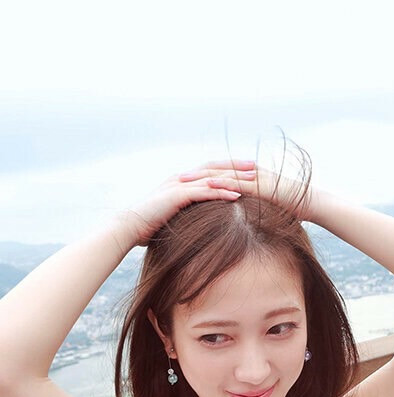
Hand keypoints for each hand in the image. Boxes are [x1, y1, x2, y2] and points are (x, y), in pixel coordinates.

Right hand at [117, 159, 256, 246]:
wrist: (129, 226)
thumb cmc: (148, 225)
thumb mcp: (170, 216)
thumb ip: (183, 213)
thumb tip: (195, 221)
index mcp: (180, 182)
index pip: (208, 171)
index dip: (227, 169)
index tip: (246, 170)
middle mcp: (181, 179)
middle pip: (214, 168)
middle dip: (235, 167)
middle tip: (257, 167)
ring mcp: (179, 185)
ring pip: (212, 178)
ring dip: (234, 177)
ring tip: (254, 179)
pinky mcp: (177, 196)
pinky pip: (204, 192)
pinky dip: (221, 192)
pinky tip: (237, 195)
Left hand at [178, 162, 319, 221]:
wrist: (313, 204)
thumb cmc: (292, 209)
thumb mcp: (267, 209)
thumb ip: (253, 210)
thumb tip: (242, 223)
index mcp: (248, 177)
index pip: (220, 174)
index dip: (201, 177)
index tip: (183, 182)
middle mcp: (249, 173)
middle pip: (216, 169)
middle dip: (195, 173)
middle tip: (174, 177)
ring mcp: (255, 177)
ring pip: (223, 173)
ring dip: (202, 176)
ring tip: (182, 180)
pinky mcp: (261, 184)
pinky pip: (237, 182)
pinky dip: (221, 183)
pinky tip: (206, 185)